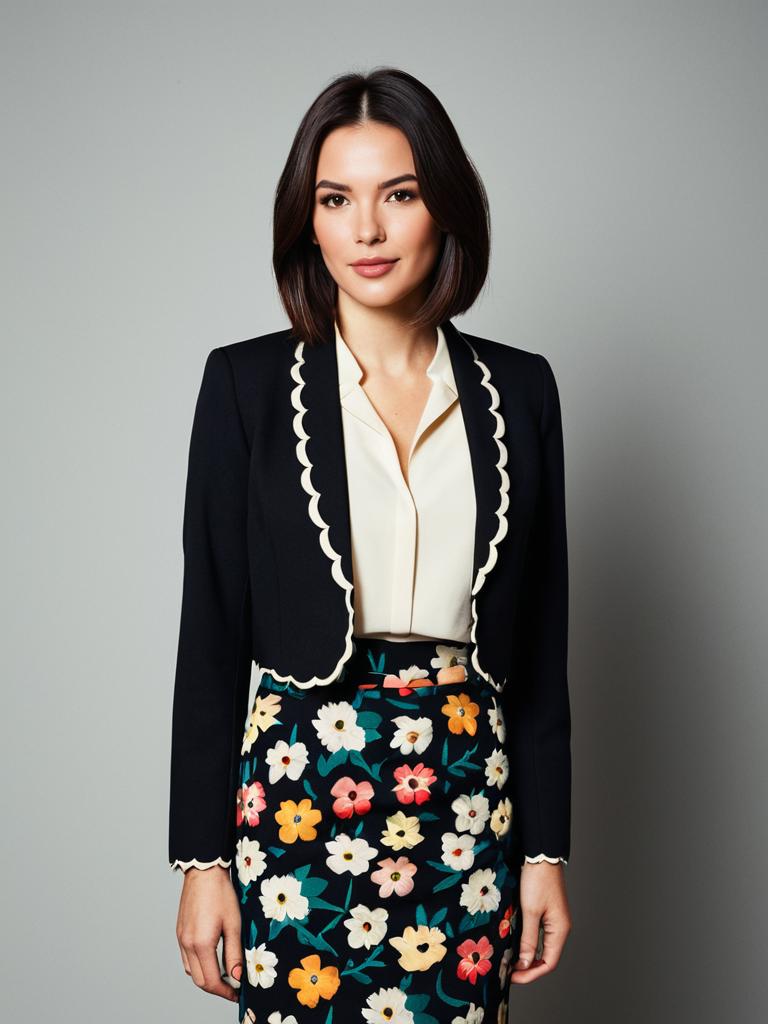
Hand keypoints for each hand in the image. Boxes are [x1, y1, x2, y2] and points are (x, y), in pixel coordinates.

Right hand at [175, 865, 242, 1001]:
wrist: (204, 871)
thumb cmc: (221, 894)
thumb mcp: (234, 924)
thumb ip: (234, 953)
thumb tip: (238, 977)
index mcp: (201, 944)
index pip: (211, 981)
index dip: (225, 992)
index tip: (237, 994)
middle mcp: (187, 944)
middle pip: (199, 980)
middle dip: (216, 988)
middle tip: (233, 987)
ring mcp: (181, 939)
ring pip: (191, 971)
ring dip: (206, 978)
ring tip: (224, 975)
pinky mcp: (180, 933)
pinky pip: (187, 959)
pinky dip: (198, 966)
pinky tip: (211, 959)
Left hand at [509, 860, 571, 984]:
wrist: (541, 856)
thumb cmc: (537, 880)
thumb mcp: (530, 911)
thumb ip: (528, 939)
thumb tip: (525, 964)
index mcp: (560, 930)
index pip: (548, 963)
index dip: (531, 974)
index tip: (512, 978)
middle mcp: (560, 929)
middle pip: (547, 958)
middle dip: (528, 968)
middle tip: (508, 973)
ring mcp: (554, 921)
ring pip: (543, 947)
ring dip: (528, 957)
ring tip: (510, 962)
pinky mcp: (548, 913)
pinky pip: (540, 936)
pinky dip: (528, 944)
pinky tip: (515, 945)